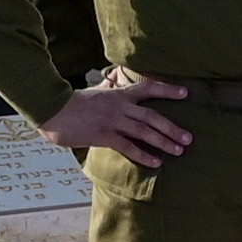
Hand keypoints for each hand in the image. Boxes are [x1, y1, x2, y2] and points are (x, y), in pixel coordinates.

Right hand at [44, 73, 196, 165]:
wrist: (53, 110)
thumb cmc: (72, 102)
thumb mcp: (94, 91)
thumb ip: (107, 87)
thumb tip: (114, 78)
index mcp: (118, 94)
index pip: (147, 88)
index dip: (167, 90)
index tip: (185, 93)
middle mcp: (119, 106)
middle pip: (151, 116)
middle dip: (172, 128)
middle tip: (188, 138)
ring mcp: (112, 121)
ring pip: (143, 132)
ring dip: (163, 142)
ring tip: (178, 150)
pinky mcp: (103, 136)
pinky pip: (128, 147)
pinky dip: (143, 155)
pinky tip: (156, 162)